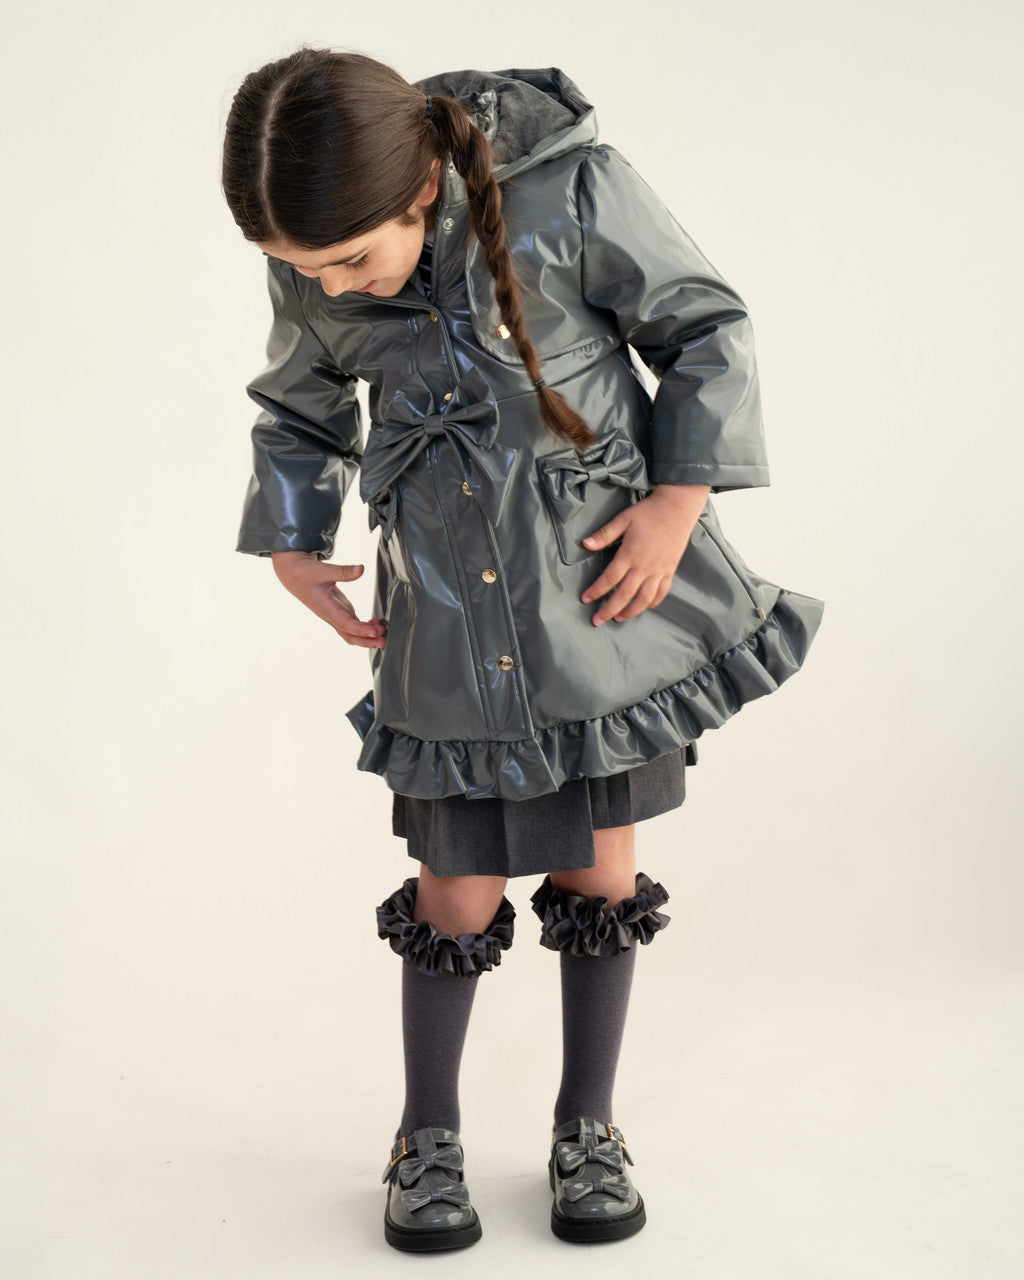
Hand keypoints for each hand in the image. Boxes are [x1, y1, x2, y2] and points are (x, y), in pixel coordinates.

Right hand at [270, 551, 386, 648]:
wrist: (293, 575)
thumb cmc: (306, 573)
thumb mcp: (324, 570)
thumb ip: (343, 571)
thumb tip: (361, 568)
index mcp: (327, 608)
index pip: (346, 624)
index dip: (361, 630)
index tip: (376, 633)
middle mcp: (332, 615)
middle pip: (350, 635)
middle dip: (367, 640)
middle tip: (384, 641)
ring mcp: (335, 615)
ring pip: (352, 632)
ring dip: (367, 635)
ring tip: (384, 631)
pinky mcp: (339, 611)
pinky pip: (353, 625)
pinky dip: (365, 627)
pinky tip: (376, 624)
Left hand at [580, 483, 710, 625]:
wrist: (678, 507)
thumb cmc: (649, 512)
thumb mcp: (623, 519)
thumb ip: (604, 534)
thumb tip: (585, 544)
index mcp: (630, 554)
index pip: (609, 579)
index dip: (596, 591)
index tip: (585, 599)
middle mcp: (644, 567)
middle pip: (624, 595)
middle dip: (609, 610)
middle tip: (597, 621)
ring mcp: (659, 570)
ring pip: (643, 599)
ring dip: (630, 612)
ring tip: (618, 618)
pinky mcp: (670, 570)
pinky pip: (661, 593)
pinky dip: (652, 603)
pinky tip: (643, 607)